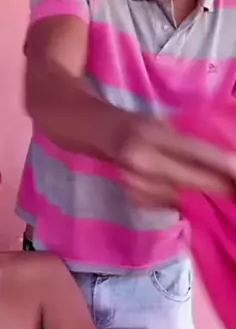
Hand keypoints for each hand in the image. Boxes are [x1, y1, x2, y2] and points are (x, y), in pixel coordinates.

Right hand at [119, 116, 235, 207]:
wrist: (105, 135)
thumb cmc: (142, 126)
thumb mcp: (165, 124)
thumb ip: (187, 143)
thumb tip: (223, 163)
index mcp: (153, 134)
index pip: (193, 150)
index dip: (219, 162)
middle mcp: (141, 158)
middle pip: (188, 177)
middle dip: (215, 183)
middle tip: (233, 188)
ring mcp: (133, 180)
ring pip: (175, 194)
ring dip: (190, 191)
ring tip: (194, 181)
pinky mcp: (130, 195)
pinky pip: (162, 203)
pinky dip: (171, 199)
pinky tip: (169, 188)